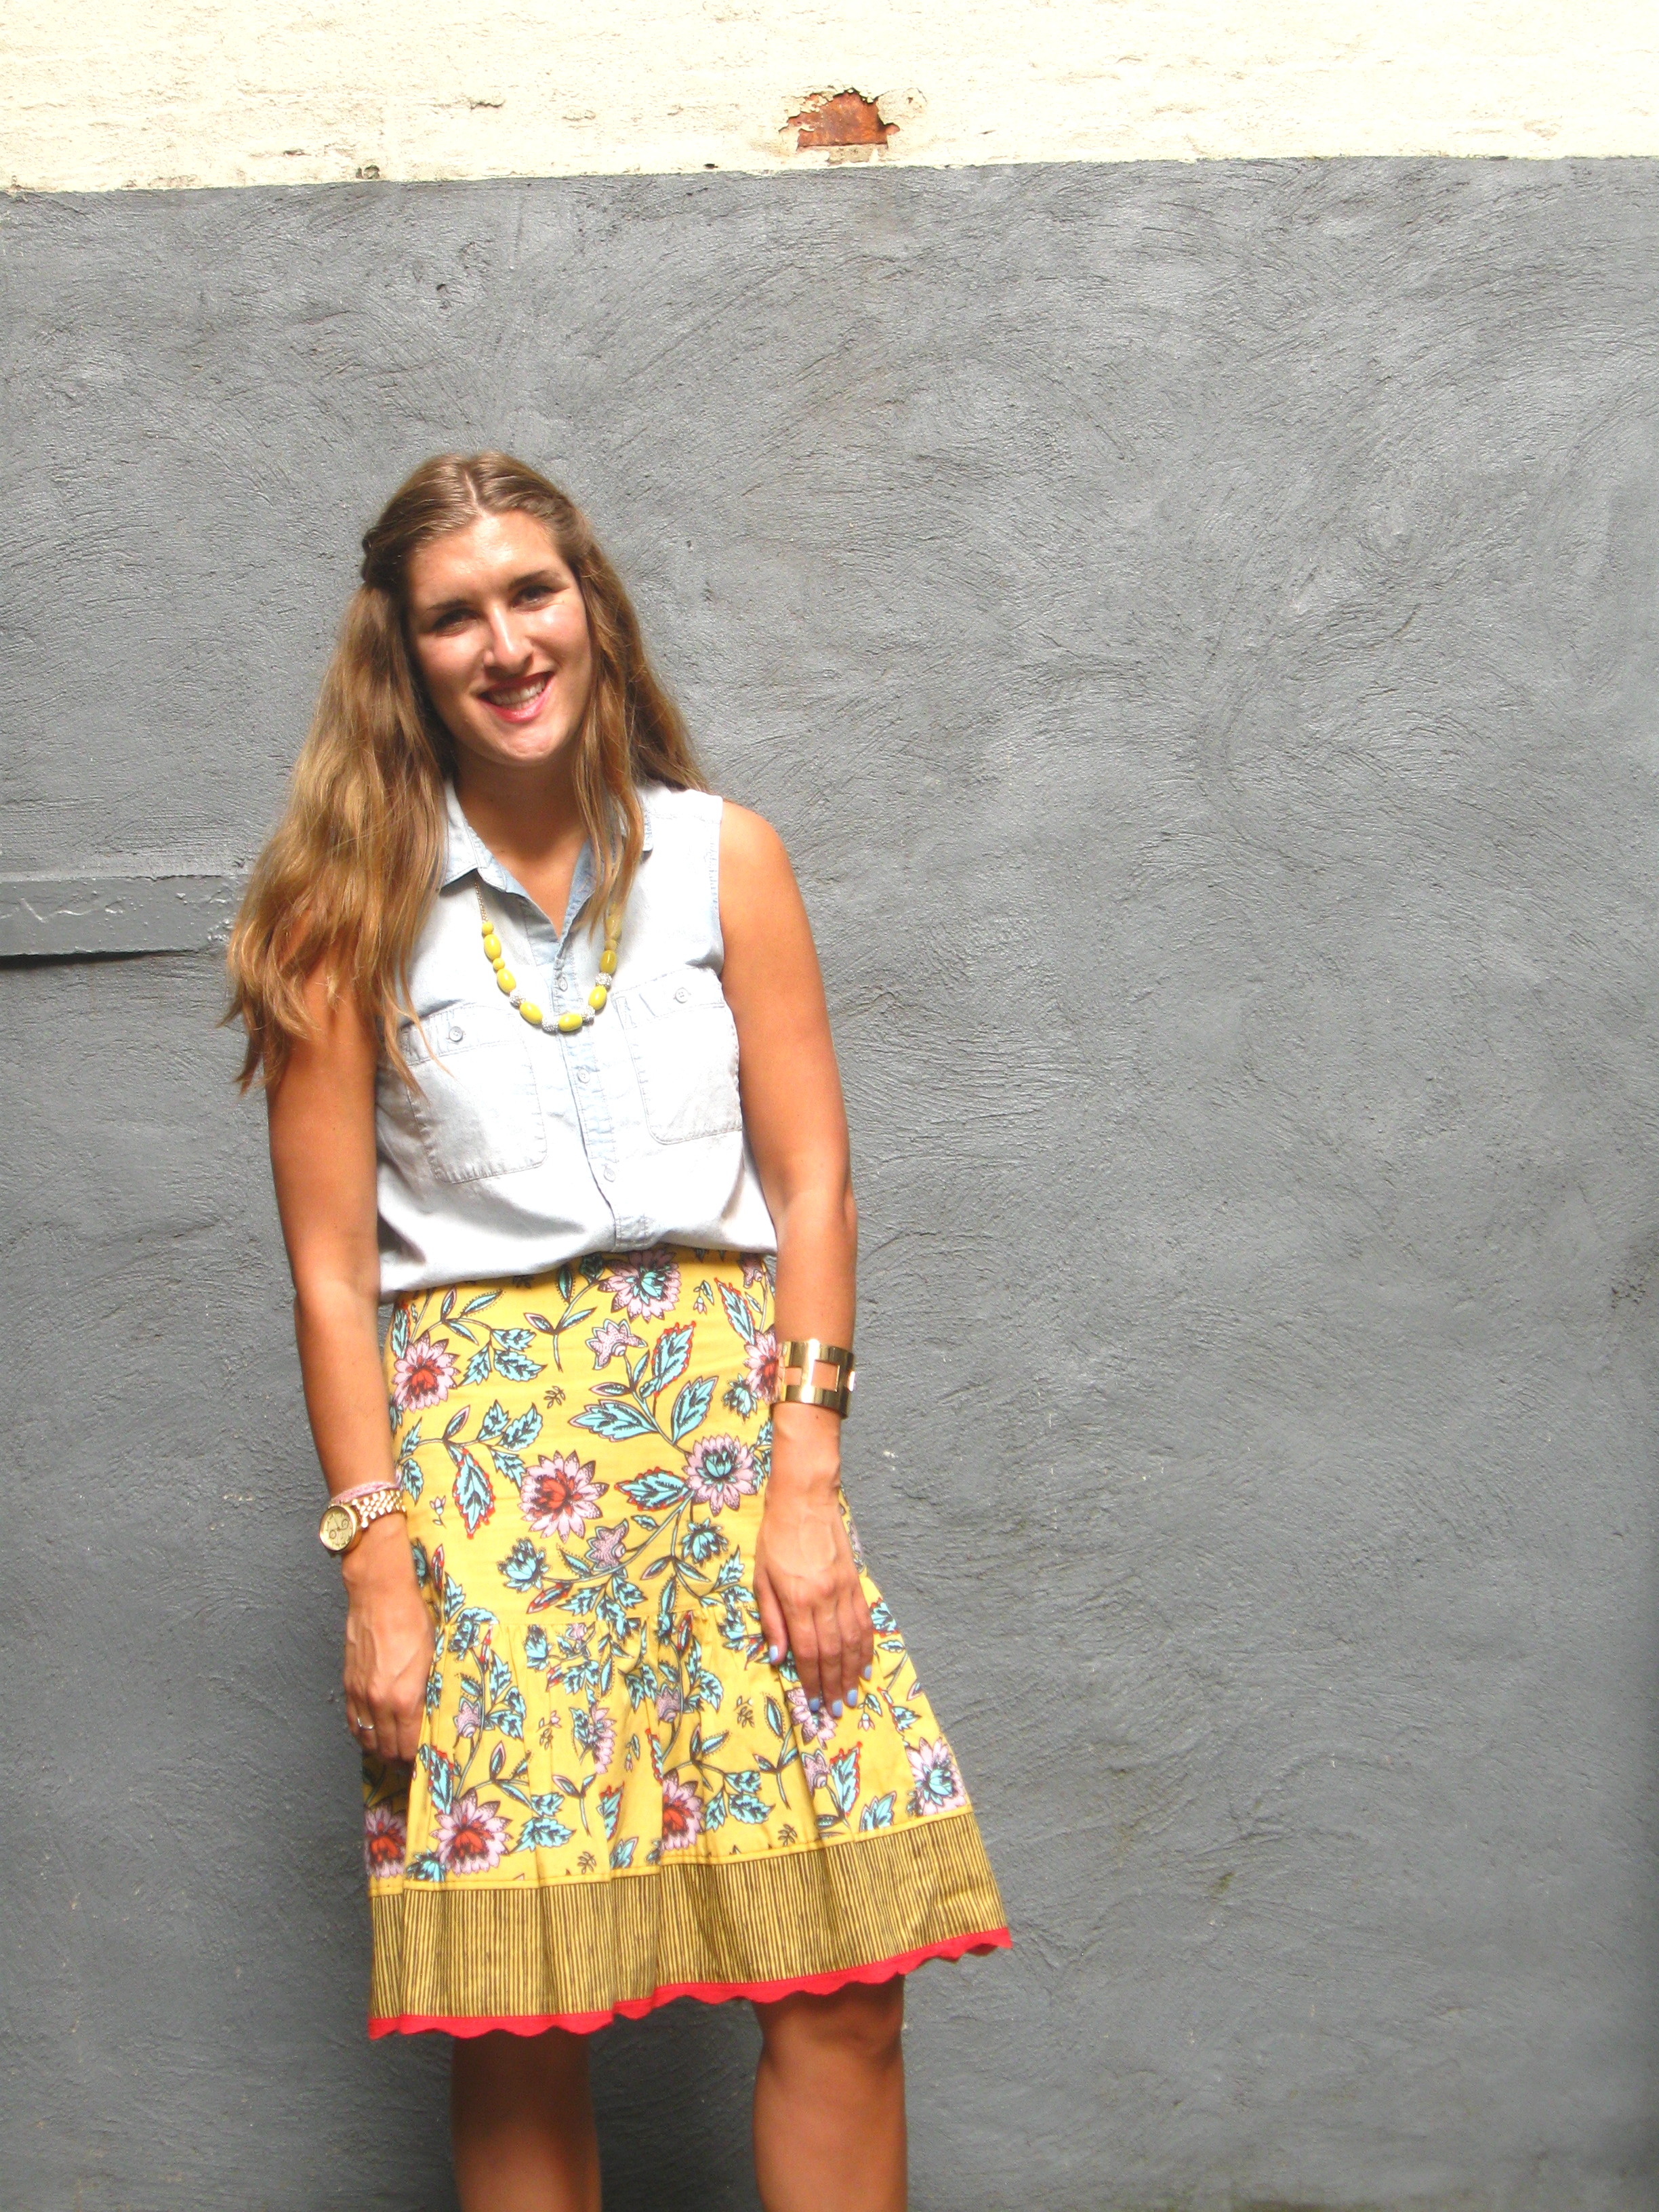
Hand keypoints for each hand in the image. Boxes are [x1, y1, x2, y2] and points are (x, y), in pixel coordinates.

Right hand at [340, 1515, 433, 1762]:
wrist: (380, 1595)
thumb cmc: (412, 1620)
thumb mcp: (435, 1657)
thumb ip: (432, 1691)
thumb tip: (437, 1716)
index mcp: (405, 1697)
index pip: (410, 1746)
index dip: (418, 1760)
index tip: (426, 1763)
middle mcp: (379, 1701)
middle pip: (388, 1749)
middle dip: (401, 1760)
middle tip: (412, 1763)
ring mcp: (361, 1694)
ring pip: (367, 1740)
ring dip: (381, 1750)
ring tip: (394, 1753)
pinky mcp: (349, 1685)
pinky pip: (353, 1722)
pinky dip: (363, 1734)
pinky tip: (373, 1735)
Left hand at [753, 1403, 873, 1715]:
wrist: (805, 1499)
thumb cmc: (775, 1537)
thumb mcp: (761, 1577)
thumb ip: (771, 1619)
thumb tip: (779, 1658)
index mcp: (797, 1599)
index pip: (808, 1652)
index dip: (812, 1682)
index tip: (814, 1704)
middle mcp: (824, 1598)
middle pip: (832, 1653)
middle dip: (833, 1685)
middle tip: (835, 1711)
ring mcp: (844, 1590)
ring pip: (852, 1641)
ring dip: (852, 1672)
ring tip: (850, 1695)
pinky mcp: (855, 1582)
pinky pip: (863, 1622)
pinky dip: (866, 1647)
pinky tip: (865, 1664)